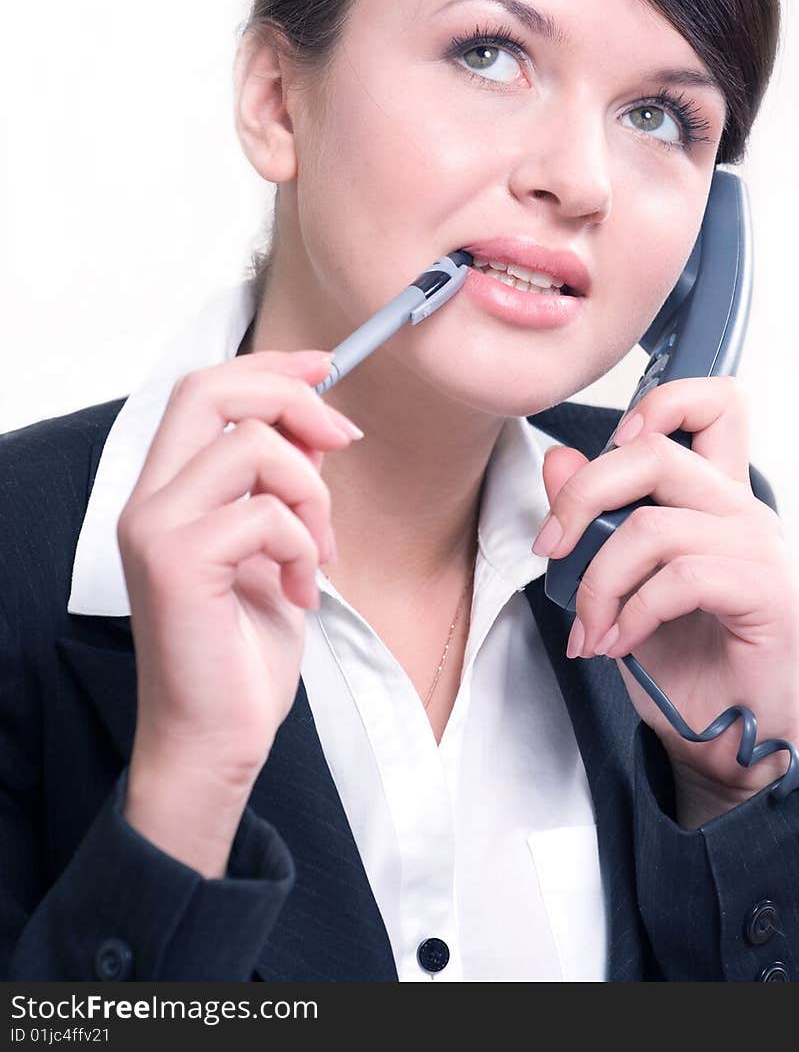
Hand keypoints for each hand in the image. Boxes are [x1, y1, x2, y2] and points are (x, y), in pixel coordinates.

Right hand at [117, 349, 362, 790]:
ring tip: (317, 551)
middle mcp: (149, 500)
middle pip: (212, 389)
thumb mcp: (275, 549)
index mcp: (166, 490)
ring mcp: (156, 529)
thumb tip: (318, 425)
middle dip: (292, 399)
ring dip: (312, 493)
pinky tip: (299, 591)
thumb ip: (282, 486)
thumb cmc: (240, 652)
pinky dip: (303, 545)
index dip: (271, 367)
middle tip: (340, 439)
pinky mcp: (176, 563)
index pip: (206, 388)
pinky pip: (266, 513)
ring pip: (253, 446)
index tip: (326, 367)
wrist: (215, 739)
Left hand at [533, 377, 798, 809]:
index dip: (658, 403)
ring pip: (650, 525)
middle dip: (581, 498)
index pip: (714, 402)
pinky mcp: (768, 593)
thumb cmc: (678, 661)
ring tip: (590, 628)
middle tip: (550, 550)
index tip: (603, 453)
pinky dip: (632, 614)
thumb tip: (559, 459)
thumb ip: (593, 519)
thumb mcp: (617, 582)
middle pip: (654, 452)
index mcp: (714, 495)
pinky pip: (679, 578)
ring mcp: (760, 548)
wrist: (720, 740)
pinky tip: (619, 645)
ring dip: (598, 583)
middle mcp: (743, 510)